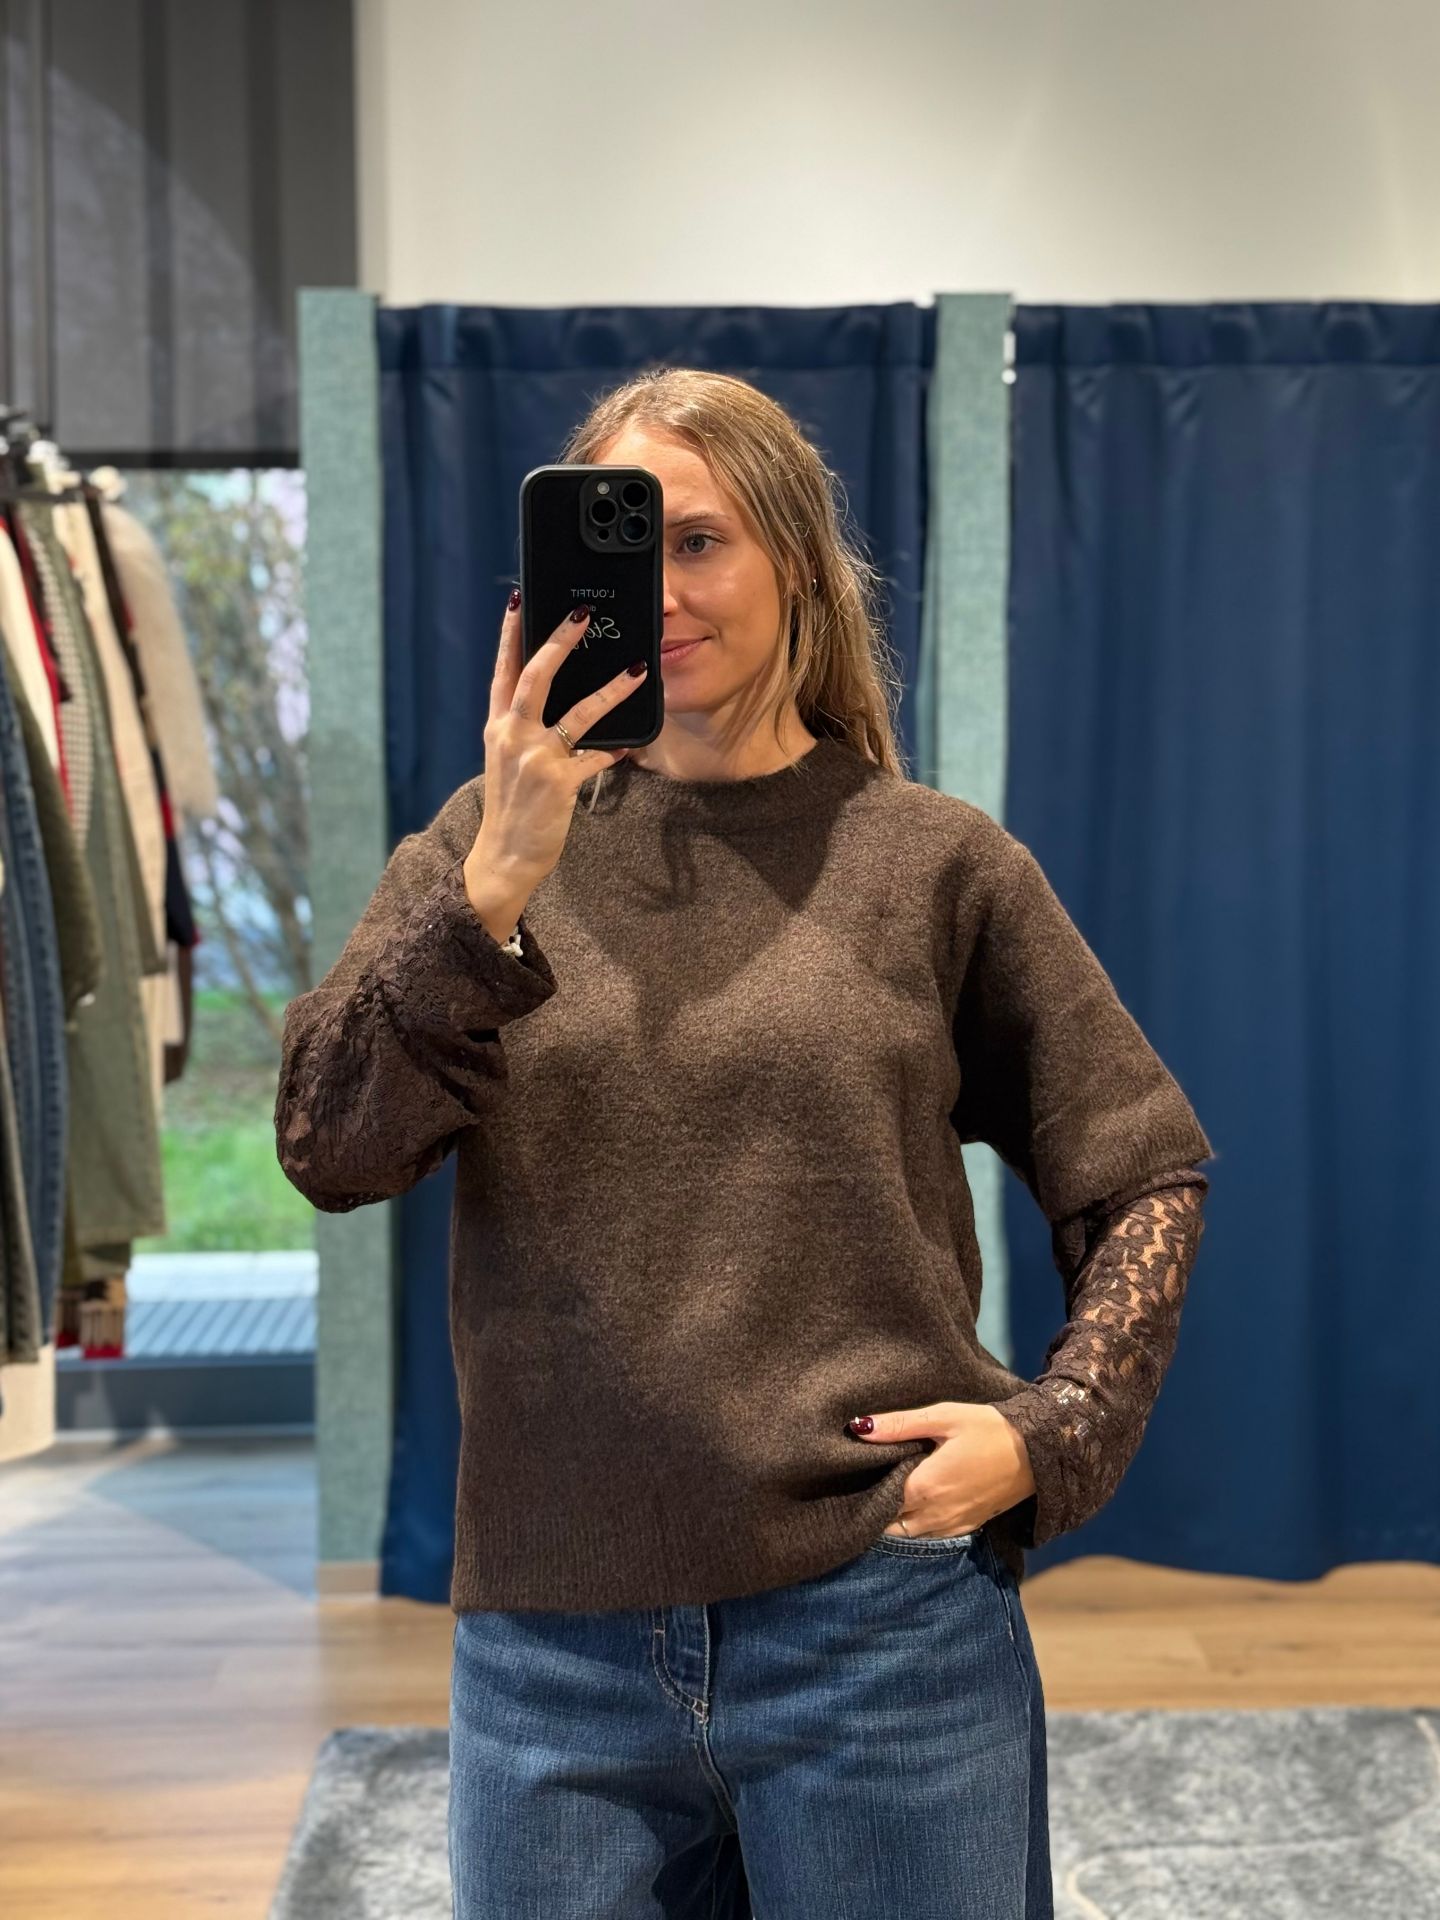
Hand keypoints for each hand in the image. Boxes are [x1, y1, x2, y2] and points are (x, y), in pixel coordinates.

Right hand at [465, 592, 647, 894]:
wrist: (505, 856)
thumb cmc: (512, 807)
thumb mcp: (507, 761)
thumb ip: (524, 729)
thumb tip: (559, 700)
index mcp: (497, 727)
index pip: (502, 670)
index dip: (510, 633)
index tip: (520, 599)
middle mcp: (512, 736)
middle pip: (536, 676)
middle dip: (559, 642)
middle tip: (582, 616)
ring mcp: (535, 758)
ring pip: (579, 713)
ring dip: (612, 690)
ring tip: (638, 670)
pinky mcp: (558, 781)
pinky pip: (596, 757)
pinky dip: (615, 750)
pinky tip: (631, 745)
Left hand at [847, 1401, 1036, 1536]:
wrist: (1037, 1452)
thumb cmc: (988, 1429)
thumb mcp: (943, 1417)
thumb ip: (899, 1425)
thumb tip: (858, 1426)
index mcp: (923, 1488)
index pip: (877, 1500)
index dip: (864, 1487)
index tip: (858, 1472)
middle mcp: (933, 1516)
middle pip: (888, 1522)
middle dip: (876, 1506)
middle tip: (870, 1481)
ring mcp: (951, 1526)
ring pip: (908, 1533)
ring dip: (895, 1518)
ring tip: (890, 1490)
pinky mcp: (966, 1528)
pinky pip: (929, 1535)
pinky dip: (916, 1525)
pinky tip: (915, 1501)